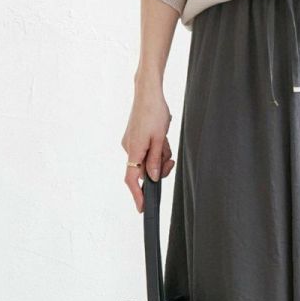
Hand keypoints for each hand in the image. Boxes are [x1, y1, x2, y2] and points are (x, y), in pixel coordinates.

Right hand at [122, 82, 175, 211]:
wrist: (148, 92)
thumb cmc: (154, 112)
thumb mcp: (159, 139)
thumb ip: (155, 160)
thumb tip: (153, 178)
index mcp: (134, 150)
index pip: (132, 179)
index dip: (137, 195)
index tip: (142, 208)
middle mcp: (129, 148)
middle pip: (143, 169)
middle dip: (158, 168)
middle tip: (170, 160)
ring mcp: (131, 143)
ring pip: (147, 159)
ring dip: (159, 155)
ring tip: (165, 141)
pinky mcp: (134, 137)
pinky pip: (146, 150)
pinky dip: (155, 148)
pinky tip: (161, 137)